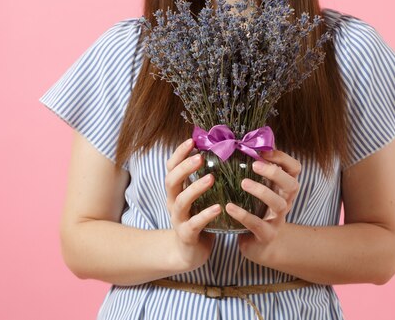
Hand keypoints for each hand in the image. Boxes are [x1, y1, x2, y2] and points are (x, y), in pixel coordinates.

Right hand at [165, 138, 220, 271]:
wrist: (188, 253)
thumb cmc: (197, 219)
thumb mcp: (197, 199)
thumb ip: (205, 180)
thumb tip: (223, 154)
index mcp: (176, 191)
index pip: (171, 168)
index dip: (179, 154)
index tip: (192, 140)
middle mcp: (173, 203)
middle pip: (171, 181)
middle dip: (184, 168)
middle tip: (200, 157)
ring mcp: (178, 219)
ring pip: (182, 201)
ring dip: (195, 188)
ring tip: (211, 179)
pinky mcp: (187, 235)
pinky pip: (194, 224)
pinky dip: (205, 215)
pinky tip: (218, 208)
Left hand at [225, 149, 301, 262]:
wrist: (261, 245)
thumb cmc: (258, 209)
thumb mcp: (262, 188)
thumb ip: (257, 170)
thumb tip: (241, 142)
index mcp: (285, 188)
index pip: (295, 169)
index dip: (282, 158)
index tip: (263, 151)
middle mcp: (286, 202)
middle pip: (292, 185)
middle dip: (275, 173)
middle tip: (255, 164)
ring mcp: (278, 219)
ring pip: (278, 204)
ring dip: (262, 191)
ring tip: (243, 183)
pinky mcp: (266, 235)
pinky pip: (258, 225)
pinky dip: (244, 215)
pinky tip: (229, 207)